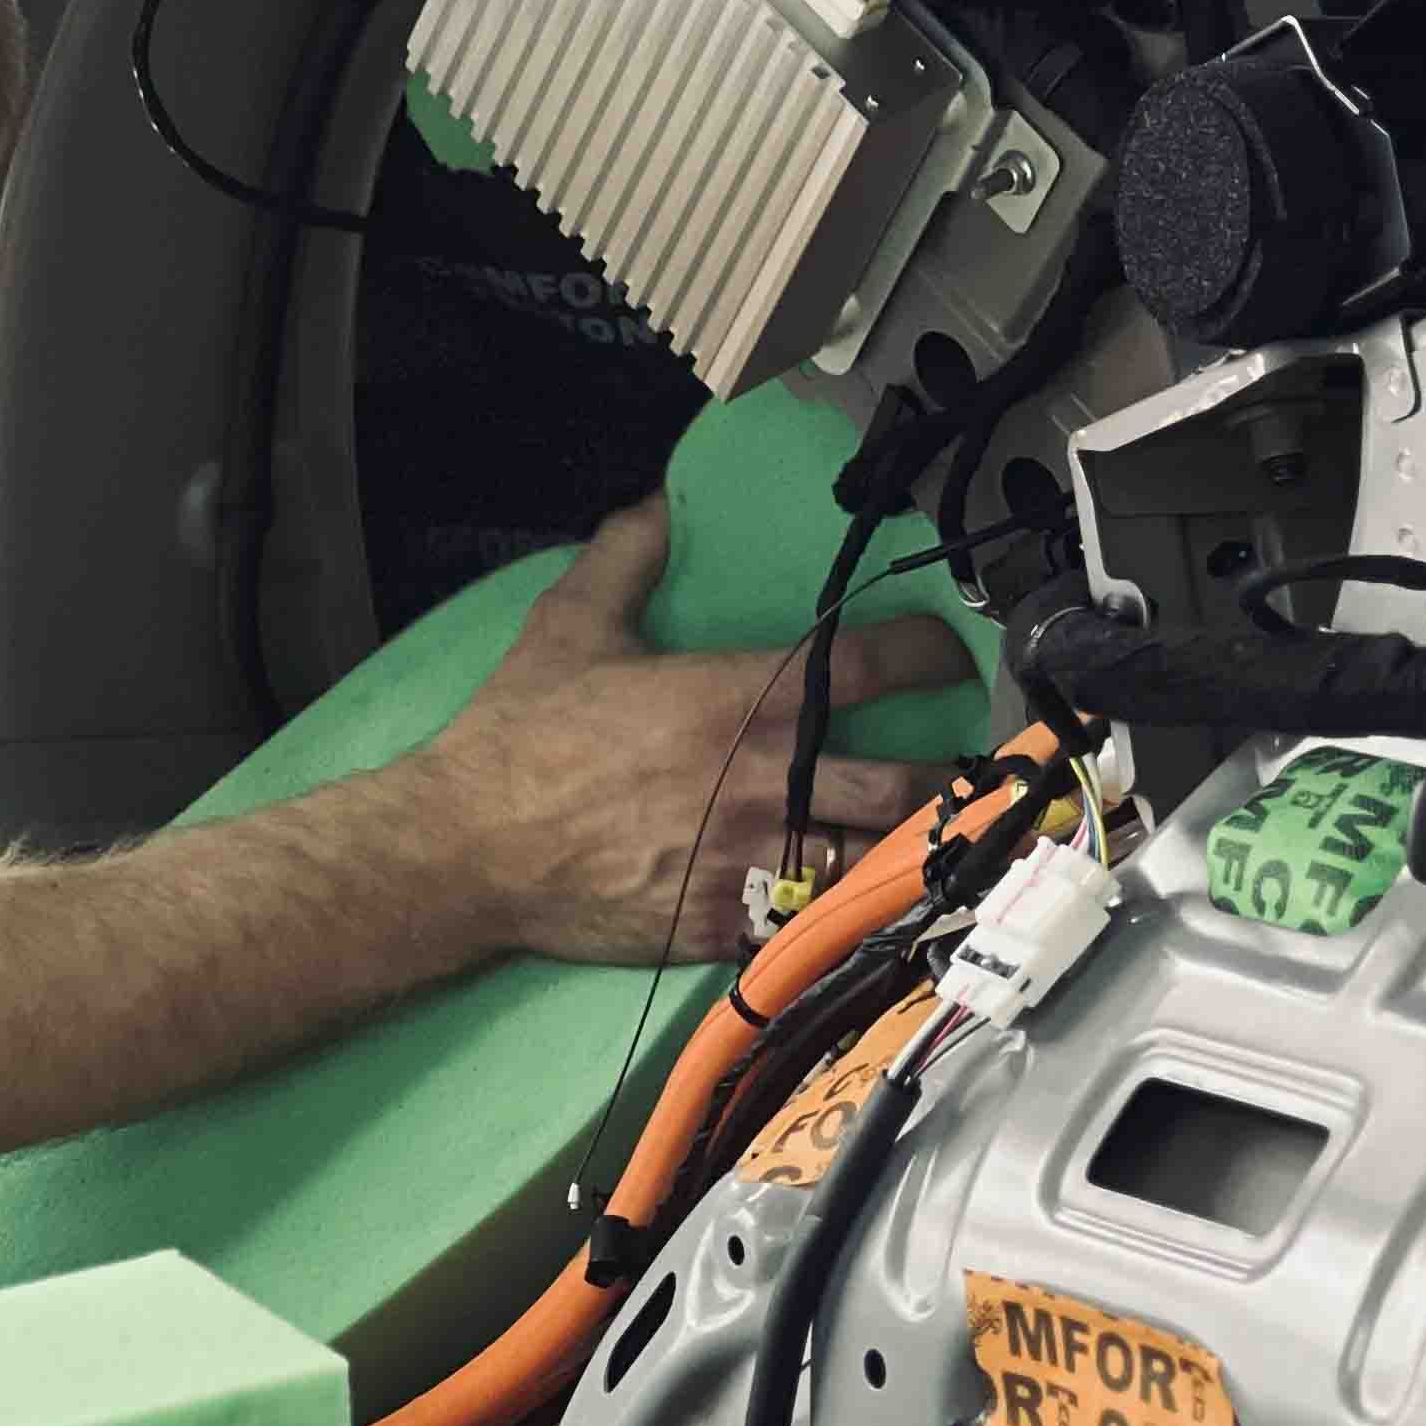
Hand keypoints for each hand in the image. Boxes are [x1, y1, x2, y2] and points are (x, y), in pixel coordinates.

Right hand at [411, 496, 969, 964]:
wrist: (472, 847)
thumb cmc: (522, 732)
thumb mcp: (570, 622)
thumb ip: (627, 555)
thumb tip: (658, 500)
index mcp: (742, 697)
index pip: (872, 665)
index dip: (929, 654)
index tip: (944, 656)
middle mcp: (767, 780)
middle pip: (906, 783)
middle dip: (943, 776)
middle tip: (954, 769)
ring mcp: (753, 860)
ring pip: (875, 861)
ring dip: (902, 848)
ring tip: (919, 838)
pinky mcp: (728, 925)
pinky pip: (815, 921)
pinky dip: (837, 907)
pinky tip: (846, 898)